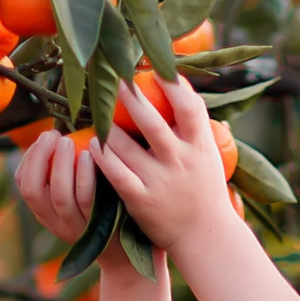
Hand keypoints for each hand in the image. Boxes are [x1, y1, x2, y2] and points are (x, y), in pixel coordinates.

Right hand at [15, 120, 97, 243]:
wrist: (127, 247)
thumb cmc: (102, 207)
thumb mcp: (76, 193)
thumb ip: (65, 171)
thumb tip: (60, 133)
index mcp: (45, 211)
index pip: (24, 184)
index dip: (30, 159)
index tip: (45, 138)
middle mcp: (55, 222)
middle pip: (33, 191)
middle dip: (40, 158)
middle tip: (53, 135)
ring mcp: (76, 227)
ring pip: (60, 196)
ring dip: (61, 165)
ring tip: (68, 141)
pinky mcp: (98, 227)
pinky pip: (87, 200)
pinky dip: (85, 176)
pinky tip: (90, 156)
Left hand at [97, 71, 231, 255]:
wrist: (206, 235)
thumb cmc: (205, 188)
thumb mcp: (208, 153)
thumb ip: (194, 124)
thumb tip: (178, 82)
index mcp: (201, 146)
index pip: (189, 108)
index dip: (173, 85)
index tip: (156, 64)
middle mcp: (182, 161)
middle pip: (153, 122)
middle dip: (131, 97)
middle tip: (114, 78)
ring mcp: (161, 182)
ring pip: (127, 147)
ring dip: (107, 127)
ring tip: (94, 111)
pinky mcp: (142, 201)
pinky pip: (116, 174)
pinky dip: (102, 157)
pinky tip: (91, 144)